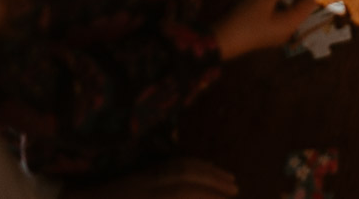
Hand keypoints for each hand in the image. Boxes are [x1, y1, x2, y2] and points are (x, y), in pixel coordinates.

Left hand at [67, 159, 237, 197]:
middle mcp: (138, 184)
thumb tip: (187, 195)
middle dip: (213, 180)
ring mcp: (130, 177)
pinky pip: (161, 163)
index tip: (232, 197)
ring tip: (222, 175)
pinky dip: (184, 164)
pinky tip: (192, 168)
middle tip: (235, 187)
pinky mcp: (123, 176)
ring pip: (174, 165)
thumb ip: (164, 197)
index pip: (183, 191)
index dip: (209, 194)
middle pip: (183, 174)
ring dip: (202, 168)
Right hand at [213, 0, 318, 59]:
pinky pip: (275, 14)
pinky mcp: (263, 31)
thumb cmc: (245, 21)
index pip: (309, 5)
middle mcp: (286, 30)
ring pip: (286, 10)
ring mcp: (274, 32)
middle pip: (298, 7)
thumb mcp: (262, 1)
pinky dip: (275, 2)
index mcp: (291, 25)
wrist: (219, 43)